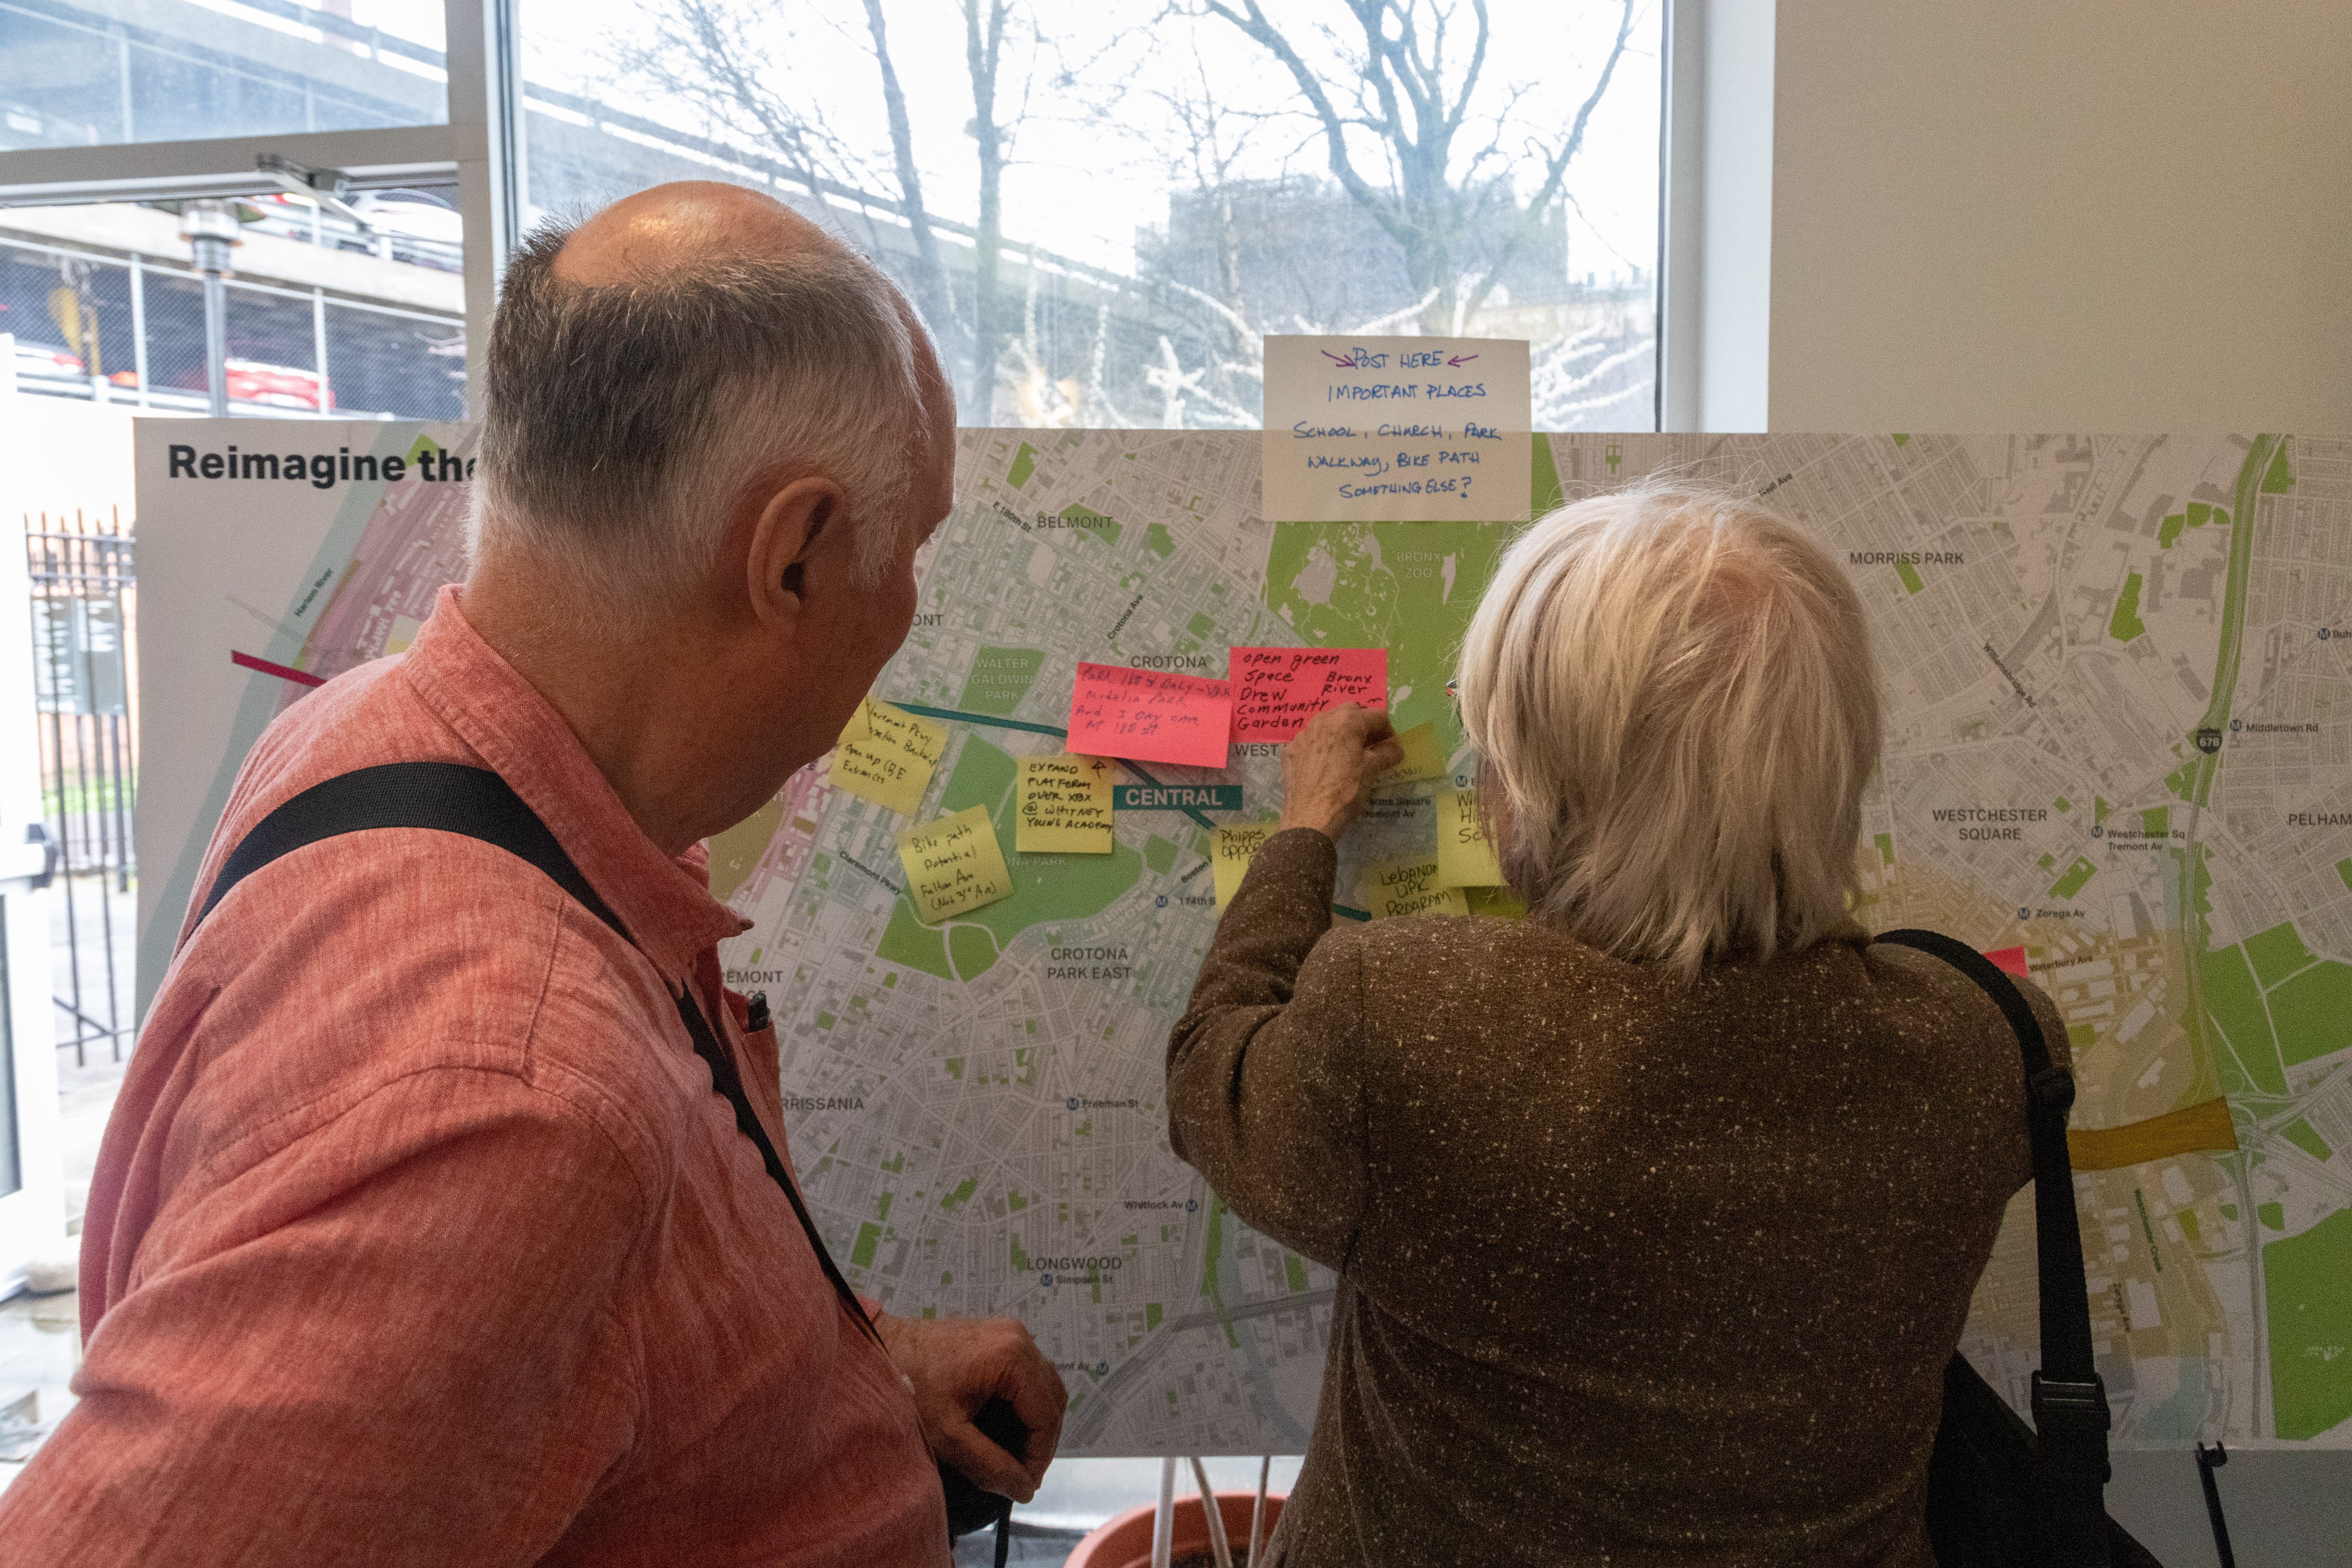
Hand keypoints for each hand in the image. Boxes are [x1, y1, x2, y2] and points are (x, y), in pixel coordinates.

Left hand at [874, 1311, 1065, 1502]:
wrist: (880, 1347)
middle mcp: (1019, 1338)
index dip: (1040, 1456)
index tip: (1025, 1485)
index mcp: (1012, 1358)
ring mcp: (1010, 1333)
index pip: (1046, 1415)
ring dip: (1036, 1422)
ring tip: (1015, 1455)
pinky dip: (1025, 1403)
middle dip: (1041, 1440)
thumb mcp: (949, 1435)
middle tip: (1022, 1474)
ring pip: (1044, 1385)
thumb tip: (1025, 1490)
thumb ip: (990, 1466)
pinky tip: (1007, 1427)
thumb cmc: (910, 1387)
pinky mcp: (1000, 1336)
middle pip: (1052, 1398)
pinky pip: (1028, 1374)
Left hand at [1278, 704, 1403, 840]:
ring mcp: (1302, 735)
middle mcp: (1322, 721)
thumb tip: (1395, 748)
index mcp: (1346, 722)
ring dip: (1342, 733)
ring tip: (1350, 754)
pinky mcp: (1291, 751)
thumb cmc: (1346, 791)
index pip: (1376, 716)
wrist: (1310, 818)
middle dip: (1364, 726)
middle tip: (1372, 747)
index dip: (1389, 731)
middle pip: (1350, 713)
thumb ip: (1386, 753)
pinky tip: (1327, 764)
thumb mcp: (1371, 770)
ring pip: (1328, 724)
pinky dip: (1322, 746)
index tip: (1392, 747)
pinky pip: (1311, 740)